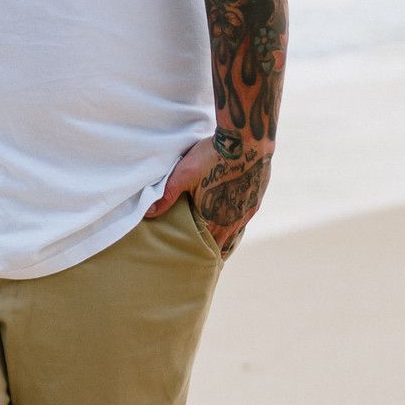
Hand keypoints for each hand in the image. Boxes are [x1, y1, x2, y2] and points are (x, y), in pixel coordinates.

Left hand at [144, 136, 271, 258]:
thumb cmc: (212, 156)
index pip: (204, 246)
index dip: (196, 254)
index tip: (191, 263)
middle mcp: (233, 220)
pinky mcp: (256, 198)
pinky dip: (237, 225)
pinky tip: (234, 223)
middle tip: (202, 260)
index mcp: (213, 219)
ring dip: (226, 240)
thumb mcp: (183, 175)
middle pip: (221, 244)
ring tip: (218, 249)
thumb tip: (148, 214)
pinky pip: (245, 219)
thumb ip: (166, 196)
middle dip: (211, 252)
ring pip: (235, 234)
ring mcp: (247, 210)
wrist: (248, 141)